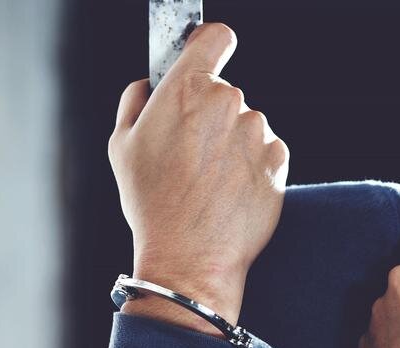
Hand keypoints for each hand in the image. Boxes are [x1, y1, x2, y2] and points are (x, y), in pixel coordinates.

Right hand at [108, 23, 288, 333]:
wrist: (190, 257)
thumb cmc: (152, 204)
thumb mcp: (121, 146)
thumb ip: (136, 100)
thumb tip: (149, 84)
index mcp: (187, 89)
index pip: (215, 37)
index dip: (209, 44)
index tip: (206, 54)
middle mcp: (228, 102)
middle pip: (225, 91)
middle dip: (210, 114)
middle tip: (189, 153)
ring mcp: (257, 133)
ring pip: (246, 125)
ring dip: (232, 143)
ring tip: (208, 181)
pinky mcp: (278, 162)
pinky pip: (266, 152)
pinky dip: (252, 167)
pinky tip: (229, 192)